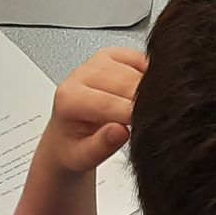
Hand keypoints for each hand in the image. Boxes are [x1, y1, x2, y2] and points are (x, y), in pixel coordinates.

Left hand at [46, 49, 145, 173]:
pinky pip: (140, 60)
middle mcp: (81, 75)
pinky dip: (149, 77)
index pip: (109, 103)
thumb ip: (101, 146)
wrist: (66, 136)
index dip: (133, 117)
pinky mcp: (112, 55)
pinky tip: (144, 95)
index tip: (148, 127)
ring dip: (147, 92)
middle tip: (149, 124)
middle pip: (126, 84)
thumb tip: (120, 131)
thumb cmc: (73, 146)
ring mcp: (98, 62)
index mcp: (69, 98)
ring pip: (136, 72)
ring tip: (143, 114)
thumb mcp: (83, 158)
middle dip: (143, 105)